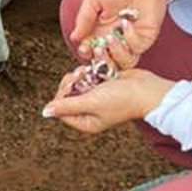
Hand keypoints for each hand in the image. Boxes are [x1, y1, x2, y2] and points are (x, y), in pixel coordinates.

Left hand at [41, 67, 170, 132]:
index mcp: (85, 122)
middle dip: (72, 81)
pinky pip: (89, 75)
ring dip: (82, 74)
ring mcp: (96, 98)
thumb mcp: (90, 102)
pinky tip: (99, 68)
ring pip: (77, 82)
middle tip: (82, 76)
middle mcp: (89, 111)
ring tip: (93, 72)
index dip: (62, 94)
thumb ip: (66, 106)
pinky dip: (92, 70)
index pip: (60, 108)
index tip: (72, 85)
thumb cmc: (123, 100)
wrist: (146, 89)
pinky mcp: (103, 85)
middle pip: (66, 94)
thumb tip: (45, 112)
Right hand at [68, 0, 171, 69]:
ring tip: (110, 39)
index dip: (87, 54)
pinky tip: (126, 23)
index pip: (91, 50)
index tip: (84, 48)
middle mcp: (114, 38)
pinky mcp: (144, 38)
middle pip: (107, 62)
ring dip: (114, 54)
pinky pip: (135, 48)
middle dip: (100, 60)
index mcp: (99, 30)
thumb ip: (84, 18)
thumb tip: (74, 37)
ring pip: (122, 62)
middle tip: (97, 49)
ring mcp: (130, 40)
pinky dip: (129, 39)